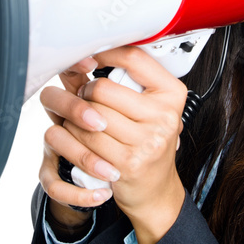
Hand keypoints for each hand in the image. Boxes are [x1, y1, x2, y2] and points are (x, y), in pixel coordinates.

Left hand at [44, 46, 187, 243]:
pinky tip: (74, 137)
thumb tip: (81, 55)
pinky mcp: (128, 163)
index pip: (134, 59)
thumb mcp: (146, 108)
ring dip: (73, 117)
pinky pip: (83, 140)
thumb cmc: (146, 142)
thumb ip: (121, 81)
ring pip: (87, 115)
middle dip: (83, 93)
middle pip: (102, 88)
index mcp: (172, 94)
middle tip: (82, 98)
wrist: (156, 189)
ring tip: (76, 119)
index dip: (104, 53)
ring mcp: (148, 141)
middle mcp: (165, 117)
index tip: (89, 57)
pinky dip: (71, 137)